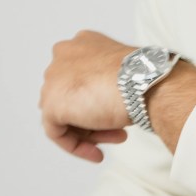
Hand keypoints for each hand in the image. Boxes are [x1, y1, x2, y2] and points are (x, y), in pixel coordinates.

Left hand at [39, 30, 134, 161]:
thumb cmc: (142, 75)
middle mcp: (62, 55)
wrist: (143, 80)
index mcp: (81, 43)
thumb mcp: (122, 72)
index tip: (116, 112)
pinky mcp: (51, 103)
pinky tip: (98, 153)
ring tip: (116, 139)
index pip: (81, 78)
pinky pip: (57, 132)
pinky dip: (76, 146)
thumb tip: (102, 102)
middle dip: (94, 117)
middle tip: (117, 132)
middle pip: (72, 97)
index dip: (99, 99)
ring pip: (66, 115)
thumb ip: (104, 80)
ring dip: (90, 132)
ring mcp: (53, 79)